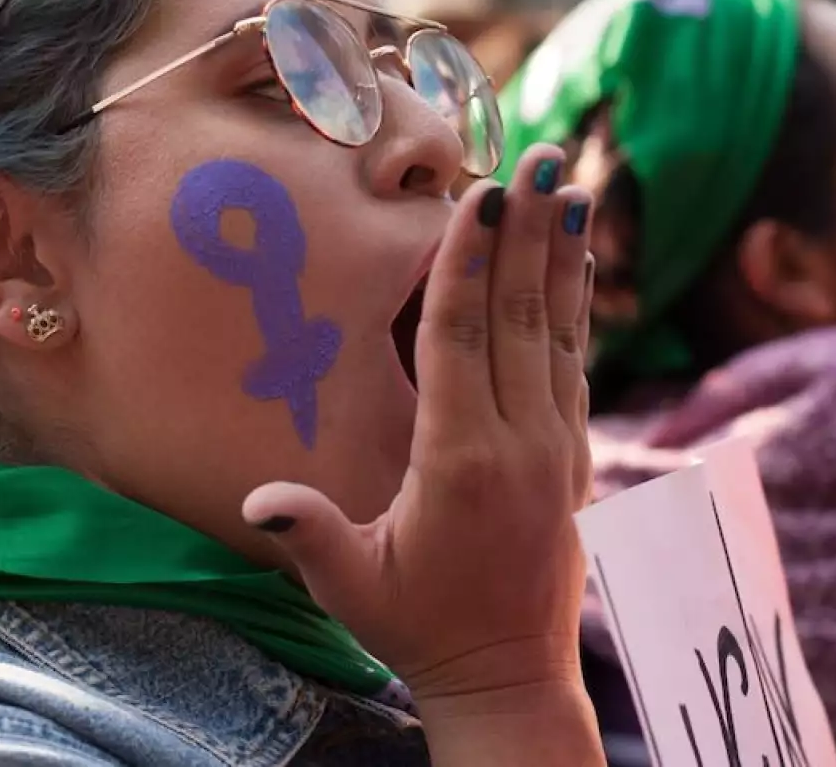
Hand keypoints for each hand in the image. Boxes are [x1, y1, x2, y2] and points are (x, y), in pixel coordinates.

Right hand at [243, 145, 594, 700]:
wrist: (510, 677)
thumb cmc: (419, 629)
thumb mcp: (352, 589)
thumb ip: (310, 535)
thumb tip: (258, 497)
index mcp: (460, 461)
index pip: (459, 339)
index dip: (468, 263)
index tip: (481, 196)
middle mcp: (520, 442)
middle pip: (518, 316)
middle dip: (527, 231)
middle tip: (542, 159)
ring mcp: (557, 448)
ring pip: (559, 332)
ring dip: (563, 256)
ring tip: (572, 186)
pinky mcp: (575, 457)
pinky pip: (575, 364)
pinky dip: (576, 307)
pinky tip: (575, 267)